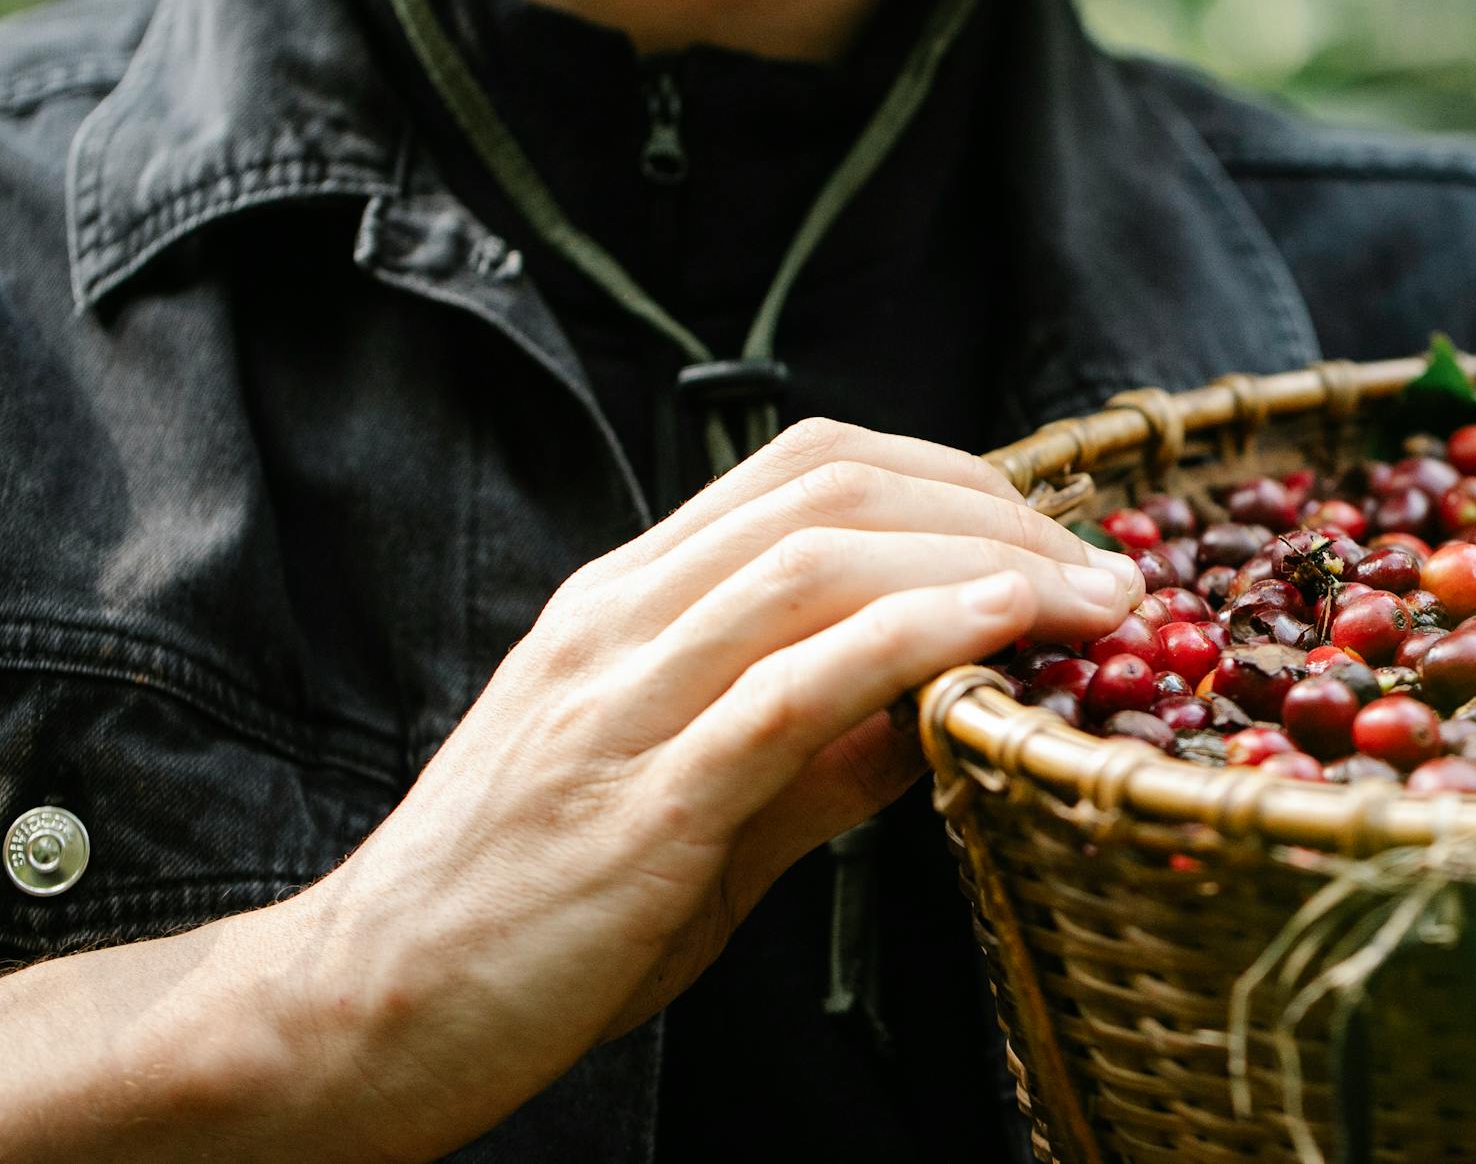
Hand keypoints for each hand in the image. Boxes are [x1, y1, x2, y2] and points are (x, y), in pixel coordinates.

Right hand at [271, 418, 1138, 1159]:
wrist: (357, 1019)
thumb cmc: (528, 911)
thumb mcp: (690, 806)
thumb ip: (815, 748)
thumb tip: (945, 698)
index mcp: (628, 603)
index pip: (808, 467)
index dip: (954, 477)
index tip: (1054, 536)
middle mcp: (621, 622)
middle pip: (832, 488)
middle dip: (994, 510)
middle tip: (1108, 573)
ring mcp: (619, 703)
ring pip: (816, 560)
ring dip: (982, 563)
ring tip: (1091, 603)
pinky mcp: (634, 804)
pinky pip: (787, 687)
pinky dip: (909, 639)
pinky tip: (997, 636)